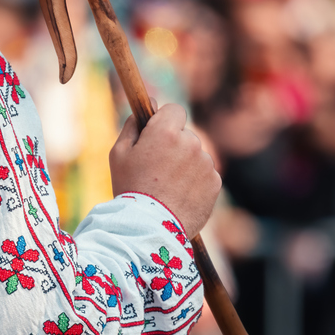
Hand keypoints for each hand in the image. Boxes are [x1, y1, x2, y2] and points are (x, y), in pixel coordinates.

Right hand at [110, 103, 221, 235]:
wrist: (148, 228)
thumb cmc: (129, 189)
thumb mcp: (118, 154)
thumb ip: (132, 126)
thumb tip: (146, 106)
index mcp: (166, 131)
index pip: (174, 110)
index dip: (164, 122)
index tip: (157, 136)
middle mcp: (191, 142)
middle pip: (185, 136)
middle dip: (174, 147)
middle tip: (156, 171)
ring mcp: (206, 163)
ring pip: (196, 157)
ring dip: (185, 167)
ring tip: (167, 189)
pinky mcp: (215, 182)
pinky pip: (205, 176)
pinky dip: (194, 184)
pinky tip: (178, 198)